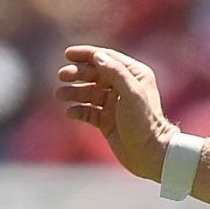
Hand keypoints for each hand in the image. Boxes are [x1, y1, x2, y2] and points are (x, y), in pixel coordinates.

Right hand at [55, 45, 175, 179]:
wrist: (149, 154)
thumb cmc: (144, 122)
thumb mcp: (132, 93)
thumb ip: (115, 72)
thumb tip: (97, 56)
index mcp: (134, 75)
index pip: (106, 58)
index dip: (86, 55)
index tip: (67, 54)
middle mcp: (123, 87)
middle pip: (95, 75)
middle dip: (77, 74)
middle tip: (62, 76)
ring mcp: (114, 105)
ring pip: (89, 93)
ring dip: (74, 92)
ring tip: (60, 94)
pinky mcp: (107, 121)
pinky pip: (88, 112)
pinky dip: (78, 111)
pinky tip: (70, 113)